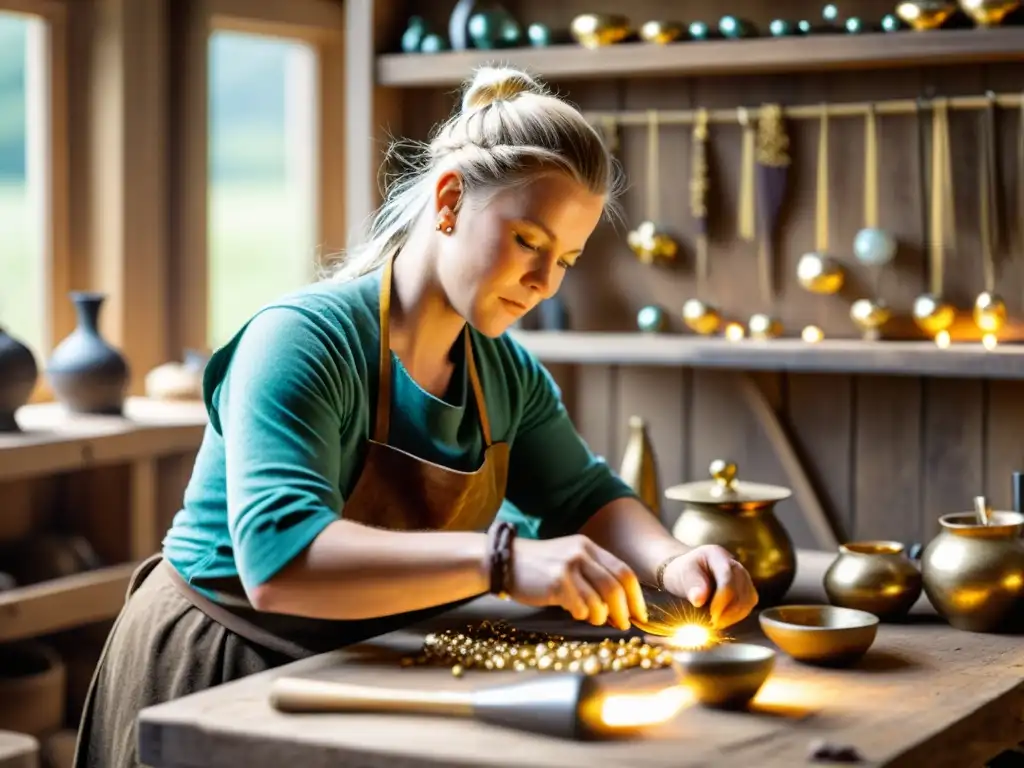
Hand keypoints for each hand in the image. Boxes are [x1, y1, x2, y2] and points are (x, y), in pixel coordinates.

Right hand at [509, 535, 647, 630]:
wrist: (505, 562)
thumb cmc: (540, 568)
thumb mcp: (569, 561)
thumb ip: (593, 575)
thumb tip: (621, 607)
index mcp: (589, 547)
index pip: (624, 572)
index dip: (636, 596)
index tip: (640, 614)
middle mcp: (582, 553)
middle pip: (616, 586)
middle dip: (624, 610)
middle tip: (624, 625)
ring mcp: (569, 566)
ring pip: (601, 599)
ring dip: (602, 616)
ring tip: (595, 619)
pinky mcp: (557, 582)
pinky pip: (581, 606)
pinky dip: (582, 615)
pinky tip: (575, 613)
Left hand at [661, 545, 757, 628]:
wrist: (687, 573)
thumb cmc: (684, 572)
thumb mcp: (680, 574)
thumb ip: (691, 585)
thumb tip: (699, 599)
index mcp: (716, 555)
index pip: (727, 577)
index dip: (722, 598)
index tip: (712, 615)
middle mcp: (734, 563)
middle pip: (741, 589)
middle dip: (729, 610)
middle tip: (713, 622)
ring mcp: (743, 576)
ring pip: (748, 598)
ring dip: (734, 614)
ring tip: (717, 622)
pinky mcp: (746, 589)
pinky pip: (749, 603)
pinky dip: (738, 614)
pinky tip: (724, 619)